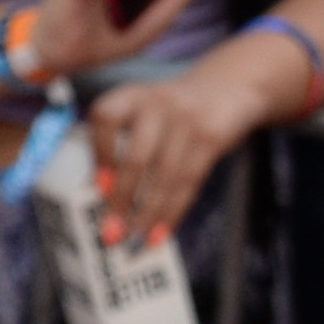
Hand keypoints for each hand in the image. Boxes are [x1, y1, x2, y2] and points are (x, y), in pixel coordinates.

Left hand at [83, 68, 262, 250]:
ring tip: (134, 236)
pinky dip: (172, 211)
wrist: (225, 87)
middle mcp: (156, 103)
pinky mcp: (210, 137)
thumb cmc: (170, 111)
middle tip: (111, 230)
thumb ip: (119, 141)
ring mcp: (186, 120)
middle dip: (122, 199)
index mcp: (130, 95)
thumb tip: (100, 191)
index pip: (105, 119)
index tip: (98, 186)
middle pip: (136, 156)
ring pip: (165, 175)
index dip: (100, 153)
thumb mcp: (142, 111)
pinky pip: (189, 181)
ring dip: (147, 213)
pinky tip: (160, 231)